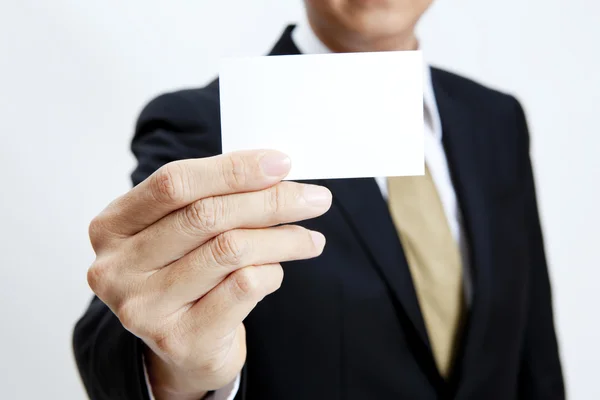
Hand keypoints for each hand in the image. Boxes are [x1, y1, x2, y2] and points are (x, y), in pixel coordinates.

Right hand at [87, 150, 331, 399]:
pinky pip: (243, 287)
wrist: (184, 346)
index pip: (176, 183)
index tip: (282, 163)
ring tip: (310, 238)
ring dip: (283, 238)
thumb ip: (214, 198)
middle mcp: (117, 267)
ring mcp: (144, 307)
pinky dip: (272, 272)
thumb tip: (277, 171)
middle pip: (206, 216)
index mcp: (112, 226)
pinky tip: (278, 270)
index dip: (233, 169)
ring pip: (230, 250)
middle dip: (271, 201)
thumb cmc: (186, 273)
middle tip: (315, 199)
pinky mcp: (179, 338)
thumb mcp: (184, 230)